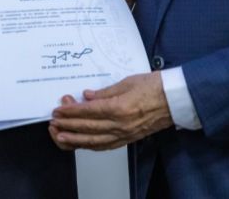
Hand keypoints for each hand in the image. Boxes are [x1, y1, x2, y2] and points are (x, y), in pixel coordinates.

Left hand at [48, 72, 171, 150]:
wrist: (176, 99)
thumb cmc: (156, 86)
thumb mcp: (127, 81)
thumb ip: (105, 91)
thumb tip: (87, 96)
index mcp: (119, 107)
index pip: (88, 111)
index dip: (70, 111)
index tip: (58, 109)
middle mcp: (121, 124)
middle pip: (87, 127)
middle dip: (67, 125)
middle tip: (53, 121)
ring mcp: (125, 133)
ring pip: (94, 141)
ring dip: (75, 139)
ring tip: (59, 135)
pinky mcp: (129, 138)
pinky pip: (106, 146)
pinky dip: (91, 145)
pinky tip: (81, 143)